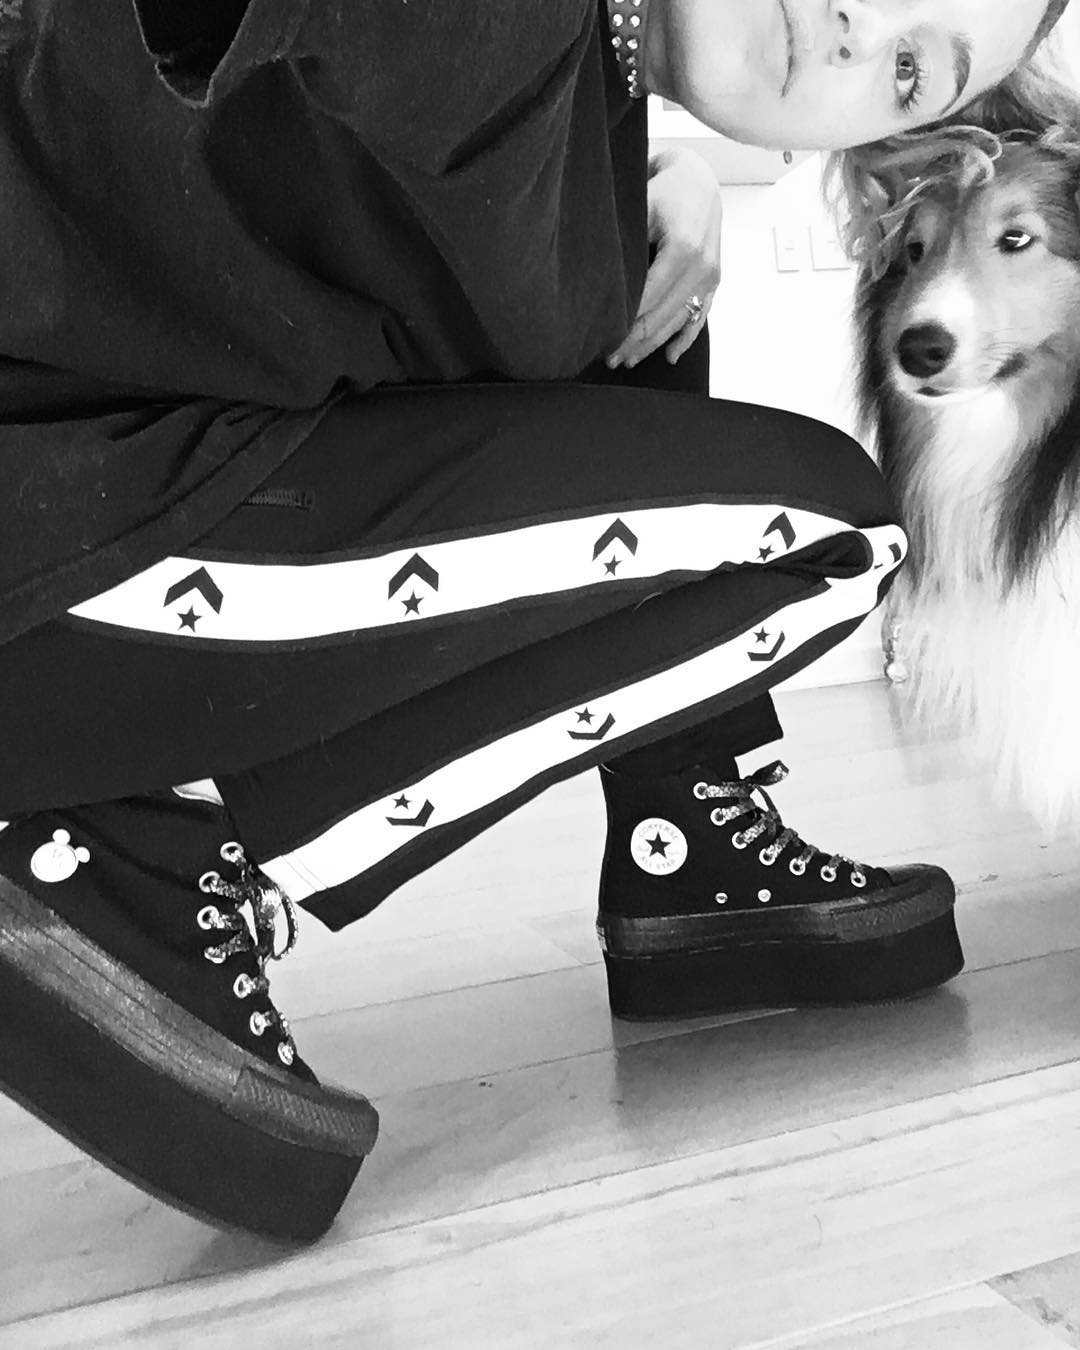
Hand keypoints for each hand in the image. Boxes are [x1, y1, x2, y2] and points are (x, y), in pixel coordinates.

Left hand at [608, 147, 722, 368]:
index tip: (601, 339)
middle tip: (609, 358)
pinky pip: (699, 318)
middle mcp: (702, 267)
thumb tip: (597, 286)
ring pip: (678, 322)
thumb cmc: (665, 190)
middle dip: (634, 341)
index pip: (647, 300)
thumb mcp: (639, 209)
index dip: (623, 325)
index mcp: (683, 249)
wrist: (698, 180)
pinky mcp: (713, 282)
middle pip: (662, 317)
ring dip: (652, 345)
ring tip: (628, 360)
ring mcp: (711, 277)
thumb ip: (624, 247)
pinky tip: (670, 357)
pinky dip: (685, 339)